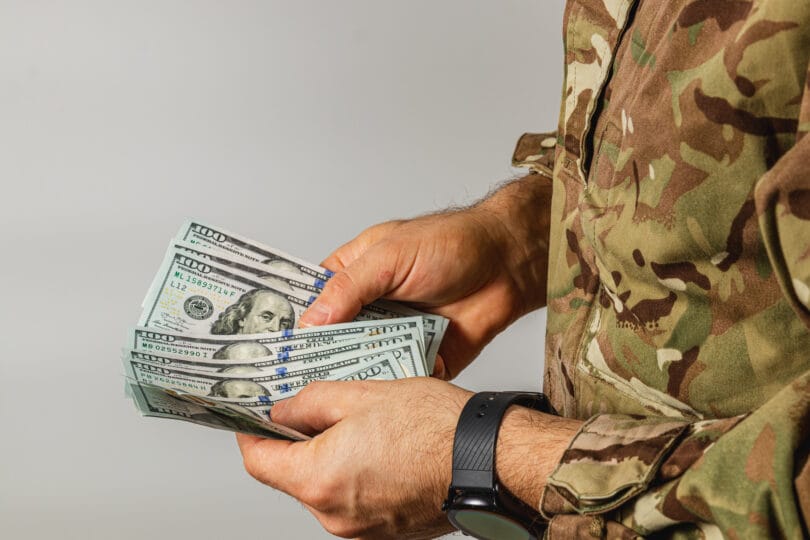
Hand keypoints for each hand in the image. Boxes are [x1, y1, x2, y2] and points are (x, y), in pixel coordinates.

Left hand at [236, 378, 472, 538]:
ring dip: (331, 457)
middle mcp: (334, 514)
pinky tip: (381, 447)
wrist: (488, 460)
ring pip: (326, 487)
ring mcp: (362, 529)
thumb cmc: (434, 428)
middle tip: (316, 408)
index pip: (259, 462)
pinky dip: (357, 475)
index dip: (250, 435)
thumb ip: (310, 403)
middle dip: (299, 442)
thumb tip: (283, 411)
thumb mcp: (361, 394)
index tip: (252, 420)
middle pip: (294, 476)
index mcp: (318, 479)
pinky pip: (355, 500)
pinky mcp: (386, 531)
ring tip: (361, 424)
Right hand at [299, 175, 552, 378]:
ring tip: (330, 394)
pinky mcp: (419, 358)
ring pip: (362, 364)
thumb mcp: (390, 256)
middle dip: (319, 359)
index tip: (273, 351)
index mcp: (354, 276)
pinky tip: (375, 399)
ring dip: (353, 376)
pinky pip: (397, 378)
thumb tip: (311, 320)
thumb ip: (349, 287)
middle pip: (332, 341)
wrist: (507, 266)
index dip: (293, 325)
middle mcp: (370, 308)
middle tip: (295, 383)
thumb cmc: (451, 243)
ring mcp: (394, 335)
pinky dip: (389, 387)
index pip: (311, 303)